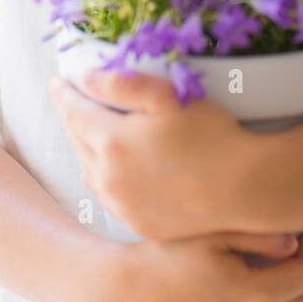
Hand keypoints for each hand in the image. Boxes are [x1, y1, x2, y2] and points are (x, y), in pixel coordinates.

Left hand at [49, 66, 255, 240]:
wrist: (245, 188)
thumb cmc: (213, 135)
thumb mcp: (169, 97)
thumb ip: (123, 84)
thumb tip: (84, 78)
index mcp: (112, 141)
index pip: (74, 111)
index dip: (64, 93)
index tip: (57, 81)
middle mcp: (109, 177)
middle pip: (78, 141)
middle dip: (73, 118)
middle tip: (73, 102)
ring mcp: (122, 205)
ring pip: (90, 172)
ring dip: (86, 150)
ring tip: (90, 134)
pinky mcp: (139, 223)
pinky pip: (109, 197)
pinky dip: (104, 178)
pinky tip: (114, 171)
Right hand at [118, 229, 302, 301]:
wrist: (126, 296)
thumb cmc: (169, 255)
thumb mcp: (215, 235)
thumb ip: (261, 238)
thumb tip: (296, 245)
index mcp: (255, 297)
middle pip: (298, 301)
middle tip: (301, 251)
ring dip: (279, 299)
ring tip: (270, 273)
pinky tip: (242, 301)